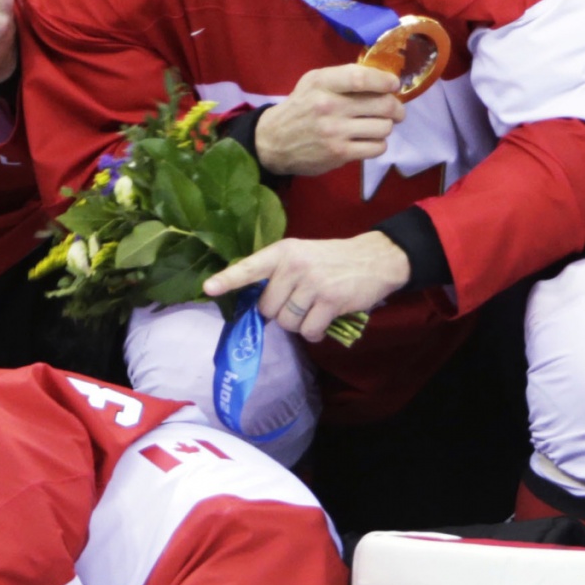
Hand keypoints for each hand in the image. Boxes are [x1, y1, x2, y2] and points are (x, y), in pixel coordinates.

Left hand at [204, 230, 411, 339]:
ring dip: (300, 324)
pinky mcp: (329, 300)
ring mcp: (312, 283)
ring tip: (315, 309)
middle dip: (281, 313)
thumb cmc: (334, 260)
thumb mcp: (303, 255)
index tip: (208, 288)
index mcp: (284, 252)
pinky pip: (308, 331)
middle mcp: (294, 265)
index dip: (228, 279)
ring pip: (287, 322)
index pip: (250, 267)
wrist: (376, 258)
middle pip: (267, 308)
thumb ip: (280, 274)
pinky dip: (315, 333)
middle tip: (301, 302)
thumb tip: (258, 307)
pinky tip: (325, 320)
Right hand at [252, 63, 404, 175]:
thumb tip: (382, 79)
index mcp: (323, 83)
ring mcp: (335, 132)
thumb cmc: (301, 107)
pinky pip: (377, 148)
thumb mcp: (313, 82)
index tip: (394, 84)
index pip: (361, 78)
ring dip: (386, 127)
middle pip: (382, 105)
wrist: (274, 141)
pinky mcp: (339, 153)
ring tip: (377, 126)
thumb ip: (343, 77)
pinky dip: (379, 144)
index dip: (384, 81)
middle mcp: (329, 105)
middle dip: (396, 108)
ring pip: (383, 127)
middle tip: (396, 111)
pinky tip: (369, 140)